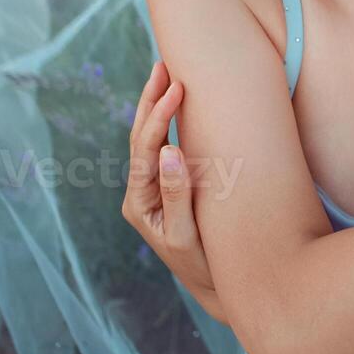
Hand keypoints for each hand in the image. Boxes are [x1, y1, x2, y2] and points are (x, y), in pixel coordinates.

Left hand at [120, 60, 227, 324]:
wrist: (214, 288)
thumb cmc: (204, 264)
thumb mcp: (188, 233)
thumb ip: (178, 193)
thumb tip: (169, 149)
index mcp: (139, 203)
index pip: (145, 150)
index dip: (157, 116)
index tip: (176, 89)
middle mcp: (140, 194)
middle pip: (139, 138)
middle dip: (150, 101)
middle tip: (163, 66)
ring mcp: (152, 191)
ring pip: (149, 141)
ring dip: (156, 106)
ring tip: (165, 74)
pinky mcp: (168, 189)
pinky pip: (164, 149)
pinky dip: (168, 123)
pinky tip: (177, 104)